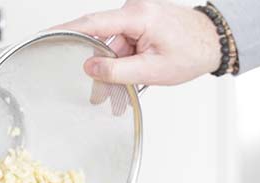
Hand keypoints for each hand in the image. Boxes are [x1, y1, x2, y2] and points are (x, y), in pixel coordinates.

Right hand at [52, 0, 220, 85]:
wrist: (214, 42)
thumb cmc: (193, 52)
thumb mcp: (153, 70)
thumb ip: (118, 71)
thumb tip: (89, 68)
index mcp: (138, 15)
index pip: (93, 23)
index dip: (66, 30)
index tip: (45, 35)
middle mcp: (136, 10)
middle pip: (104, 41)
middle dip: (102, 69)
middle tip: (98, 95)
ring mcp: (139, 16)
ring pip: (115, 46)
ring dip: (116, 70)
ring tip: (121, 94)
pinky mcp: (142, 23)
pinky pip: (125, 44)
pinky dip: (126, 63)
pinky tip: (131, 79)